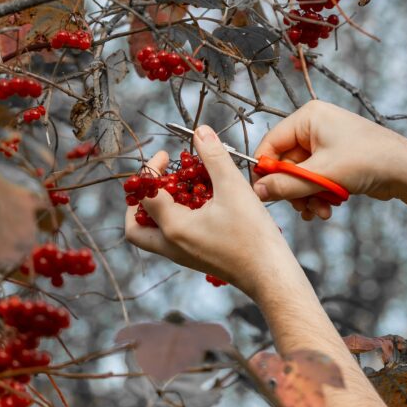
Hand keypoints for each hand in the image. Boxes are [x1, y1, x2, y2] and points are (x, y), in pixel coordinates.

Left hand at [124, 125, 300, 296]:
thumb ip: (214, 157)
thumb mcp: (233, 188)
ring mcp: (182, 256)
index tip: (166, 155)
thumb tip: (200, 131)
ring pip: (152, 236)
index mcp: (173, 228)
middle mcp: (171, 245)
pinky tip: (199, 204)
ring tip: (177, 190)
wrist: (271, 275)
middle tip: (156, 181)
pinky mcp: (196, 259)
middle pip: (135, 227)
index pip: (145, 194)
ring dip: (156, 212)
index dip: (151, 169)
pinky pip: (172, 240)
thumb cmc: (253, 235)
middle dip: (138, 202)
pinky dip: (174, 220)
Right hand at [252, 100, 406, 219]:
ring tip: (319, 212)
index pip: (270, 144)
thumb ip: (286, 185)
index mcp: (308, 117)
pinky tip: (327, 209)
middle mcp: (314, 127)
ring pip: (300, 177)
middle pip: (285, 164)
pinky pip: (315, 180)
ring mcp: (326, 144)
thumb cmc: (367, 161)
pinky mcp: (335, 161)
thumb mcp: (322, 175)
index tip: (263, 195)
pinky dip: (318, 196)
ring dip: (306, 197)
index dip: (265, 171)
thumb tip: (257, 192)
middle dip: (294, 190)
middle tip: (301, 209)